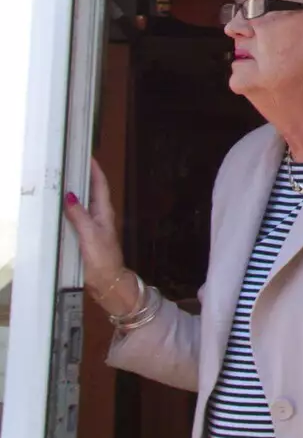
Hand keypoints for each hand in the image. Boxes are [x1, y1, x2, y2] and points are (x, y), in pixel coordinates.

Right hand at [64, 159, 136, 315]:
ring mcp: (94, 226)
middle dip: (84, 177)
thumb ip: (80, 216)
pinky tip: (61, 208)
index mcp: (104, 212)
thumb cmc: (102, 257)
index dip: (95, 171)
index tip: (88, 157)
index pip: (100, 186)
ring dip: (76, 192)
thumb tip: (70, 196)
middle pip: (92, 192)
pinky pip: (77, 216)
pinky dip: (70, 208)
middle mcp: (100, 216)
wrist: (107, 280)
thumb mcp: (90, 234)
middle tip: (71, 165)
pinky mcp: (86, 236)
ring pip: (84, 204)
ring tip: (63, 181)